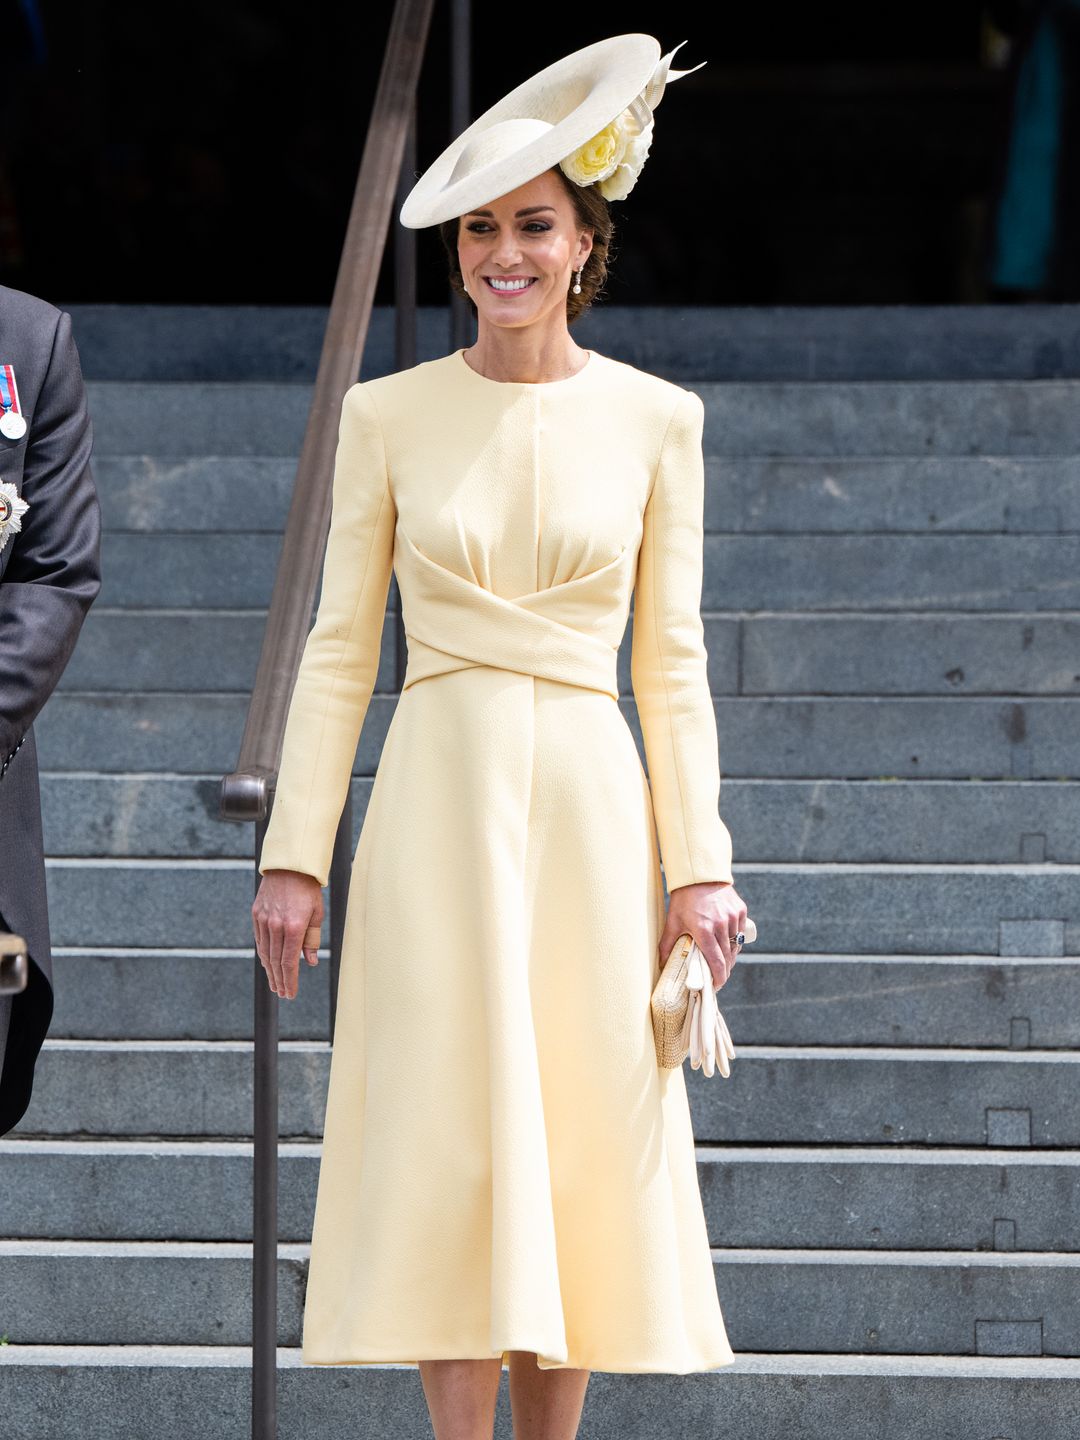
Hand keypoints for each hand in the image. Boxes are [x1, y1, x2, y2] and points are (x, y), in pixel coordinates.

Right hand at [252, 869, 323, 999]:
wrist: (289, 866)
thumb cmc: (308, 889)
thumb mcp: (317, 913)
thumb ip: (312, 939)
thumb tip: (311, 962)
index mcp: (293, 926)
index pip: (289, 962)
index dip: (290, 980)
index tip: (290, 993)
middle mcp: (276, 925)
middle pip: (275, 961)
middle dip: (279, 980)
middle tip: (283, 994)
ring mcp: (264, 920)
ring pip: (265, 952)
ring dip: (270, 971)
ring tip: (275, 984)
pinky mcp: (256, 914)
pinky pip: (259, 940)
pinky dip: (263, 954)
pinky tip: (268, 964)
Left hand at [660, 880, 748, 990]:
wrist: (699, 875)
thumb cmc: (683, 900)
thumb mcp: (673, 922)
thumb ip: (667, 945)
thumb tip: (661, 965)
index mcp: (703, 930)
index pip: (716, 961)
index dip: (718, 977)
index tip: (716, 986)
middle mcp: (720, 924)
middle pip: (727, 957)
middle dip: (724, 971)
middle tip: (718, 978)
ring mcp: (732, 917)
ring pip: (736, 946)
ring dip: (730, 957)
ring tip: (723, 964)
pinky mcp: (740, 910)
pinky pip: (741, 932)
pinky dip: (736, 941)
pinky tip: (728, 945)